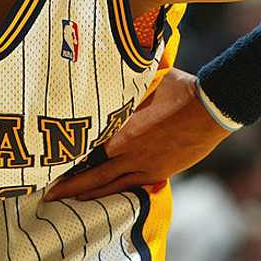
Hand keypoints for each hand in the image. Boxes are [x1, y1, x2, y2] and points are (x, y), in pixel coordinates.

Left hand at [44, 68, 228, 200]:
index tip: (49, 159)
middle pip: (93, 174)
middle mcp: (130, 152)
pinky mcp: (159, 173)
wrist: (212, 109)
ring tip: (69, 199)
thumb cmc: (181, 89)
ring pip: (110, 185)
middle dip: (69, 185)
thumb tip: (117, 62)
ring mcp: (145, 165)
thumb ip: (129, 81)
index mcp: (123, 129)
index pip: (88, 146)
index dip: (68, 155)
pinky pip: (131, 187)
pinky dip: (113, 192)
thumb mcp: (149, 80)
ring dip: (88, 193)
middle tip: (48, 193)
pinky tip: (103, 195)